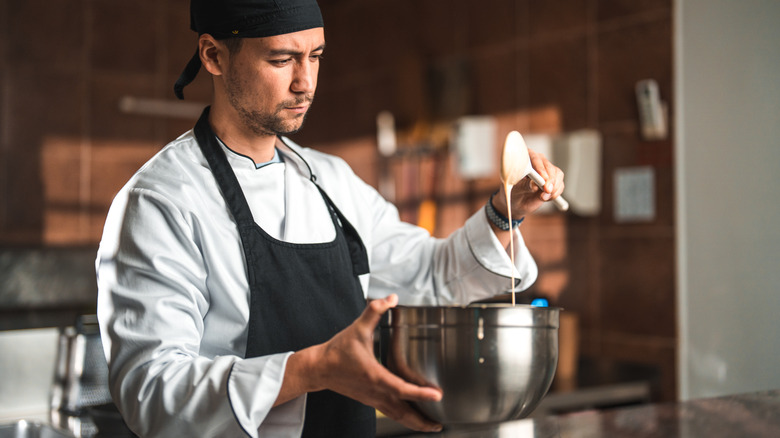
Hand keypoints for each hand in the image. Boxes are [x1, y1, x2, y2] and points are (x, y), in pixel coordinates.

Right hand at [286, 294, 442, 432]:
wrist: (319, 368)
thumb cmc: (338, 351)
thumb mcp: (357, 328)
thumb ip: (374, 311)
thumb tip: (391, 299)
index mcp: (374, 375)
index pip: (401, 388)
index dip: (420, 393)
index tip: (437, 395)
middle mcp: (375, 391)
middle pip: (402, 412)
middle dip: (421, 420)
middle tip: (439, 425)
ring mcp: (373, 398)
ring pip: (397, 416)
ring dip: (415, 423)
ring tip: (432, 427)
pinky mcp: (370, 400)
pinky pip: (390, 413)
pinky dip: (404, 418)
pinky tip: (413, 418)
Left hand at [493, 148, 564, 218]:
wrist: (518, 202)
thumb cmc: (514, 193)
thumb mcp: (516, 190)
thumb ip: (525, 186)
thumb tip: (534, 184)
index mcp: (525, 159)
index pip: (535, 159)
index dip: (540, 169)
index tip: (543, 179)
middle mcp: (538, 161)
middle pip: (549, 167)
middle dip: (550, 181)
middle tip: (546, 191)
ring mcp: (547, 170)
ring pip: (558, 175)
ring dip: (553, 188)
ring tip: (542, 197)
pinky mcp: (554, 179)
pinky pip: (560, 185)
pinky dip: (555, 193)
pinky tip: (546, 198)